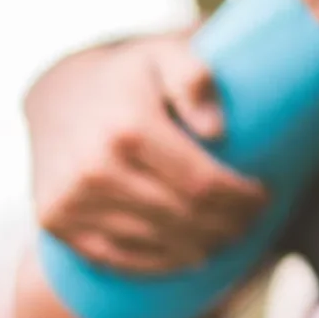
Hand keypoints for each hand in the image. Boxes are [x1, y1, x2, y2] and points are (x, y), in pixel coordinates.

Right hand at [24, 32, 267, 272]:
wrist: (58, 94)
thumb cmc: (130, 75)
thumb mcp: (164, 55)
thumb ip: (195, 78)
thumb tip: (216, 130)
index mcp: (128, 129)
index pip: (202, 184)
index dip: (240, 198)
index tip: (263, 196)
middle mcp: (94, 169)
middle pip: (183, 218)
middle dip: (228, 224)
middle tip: (251, 221)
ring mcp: (70, 200)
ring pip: (155, 243)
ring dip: (200, 246)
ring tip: (227, 236)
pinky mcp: (55, 221)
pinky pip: (118, 257)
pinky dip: (160, 262)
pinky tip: (188, 254)